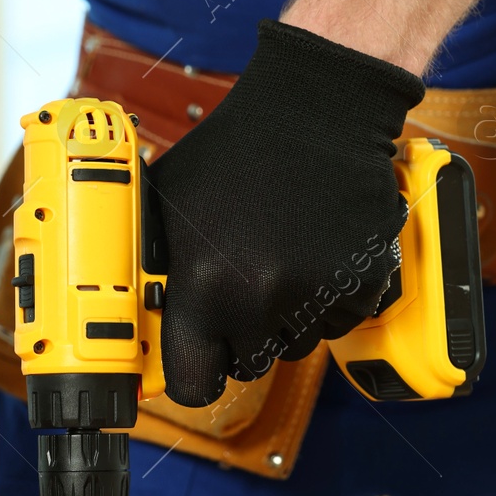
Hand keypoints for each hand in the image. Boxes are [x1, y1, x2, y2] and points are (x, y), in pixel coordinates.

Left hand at [149, 20, 425, 406]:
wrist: (316, 113)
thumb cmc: (234, 154)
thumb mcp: (165, 206)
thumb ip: (150, 269)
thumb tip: (132, 320)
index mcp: (204, 284)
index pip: (193, 383)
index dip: (195, 372)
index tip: (200, 359)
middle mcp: (261, 298)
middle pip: (249, 366)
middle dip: (243, 337)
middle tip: (243, 289)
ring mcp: (317, 293)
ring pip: (296, 345)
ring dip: (287, 318)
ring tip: (280, 258)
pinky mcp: (364, 284)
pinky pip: (339, 322)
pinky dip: (328, 299)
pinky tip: (314, 253)